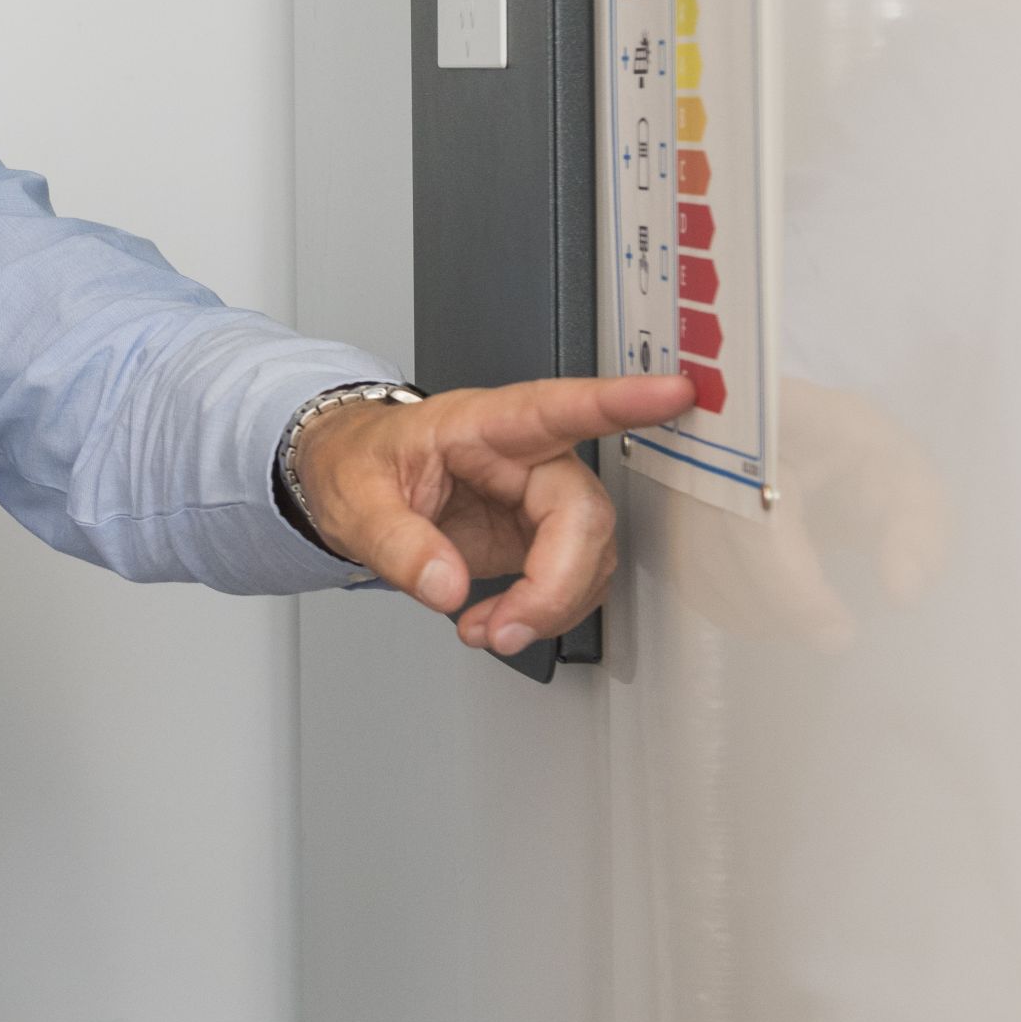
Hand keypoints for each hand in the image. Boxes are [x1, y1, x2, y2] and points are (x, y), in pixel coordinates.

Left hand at [290, 375, 692, 655]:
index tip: (674, 392)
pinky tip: (498, 622)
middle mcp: (523, 455)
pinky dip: (543, 613)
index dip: (620, 401)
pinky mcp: (538, 535)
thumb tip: (447, 586)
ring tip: (487, 629)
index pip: (557, 407)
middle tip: (504, 629)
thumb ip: (397, 541)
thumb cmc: (355, 463)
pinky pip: (572, 578)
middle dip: (556, 583)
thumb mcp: (354, 497)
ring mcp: (536, 497)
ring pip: (589, 554)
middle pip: (582, 513)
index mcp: (479, 423)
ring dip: (549, 606)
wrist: (346, 478)